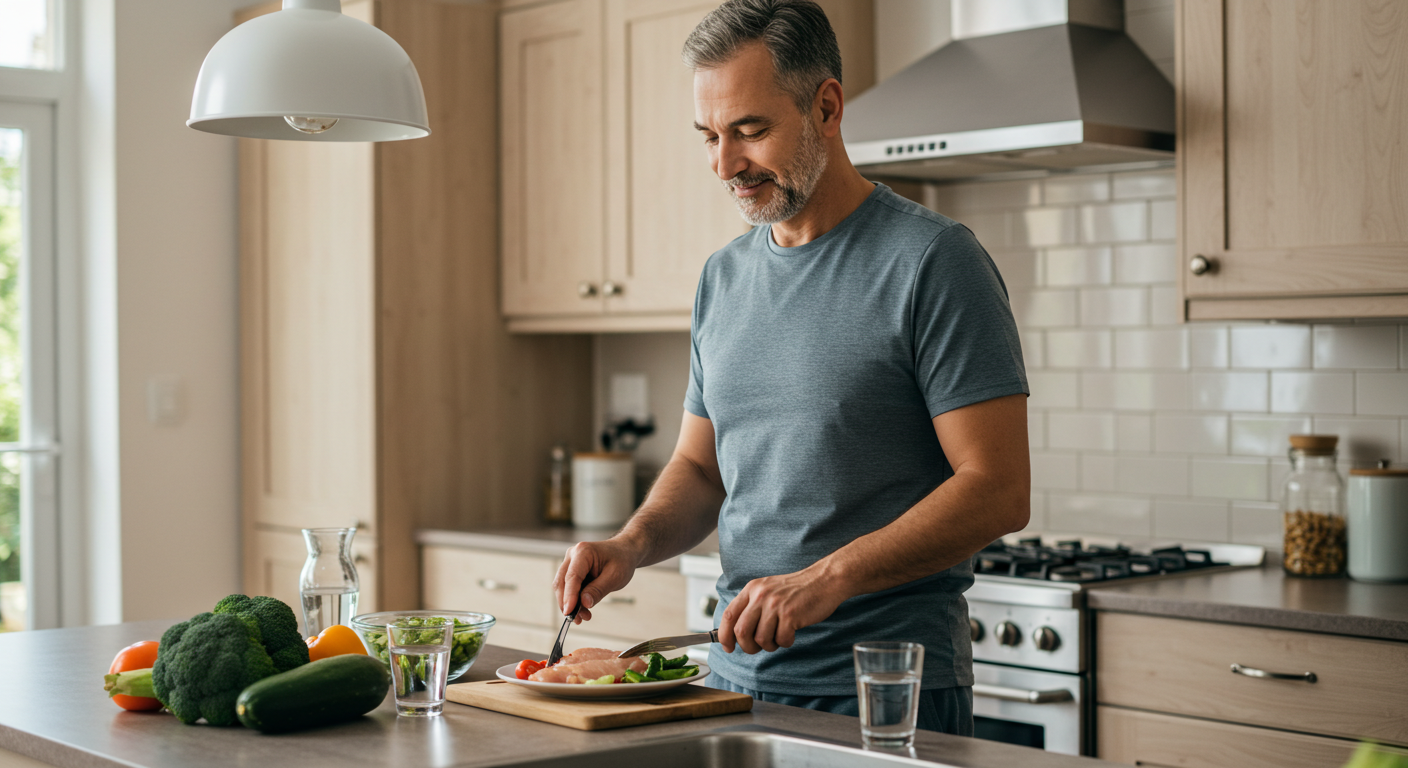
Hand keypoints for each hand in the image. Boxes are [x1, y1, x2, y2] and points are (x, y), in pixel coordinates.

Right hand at [552, 539, 642, 621]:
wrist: (624, 552)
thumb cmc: (621, 560)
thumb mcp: (615, 577)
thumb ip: (598, 590)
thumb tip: (584, 603)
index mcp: (583, 552)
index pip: (572, 576)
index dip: (569, 596)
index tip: (569, 612)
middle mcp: (573, 555)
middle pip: (562, 582)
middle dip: (568, 603)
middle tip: (577, 619)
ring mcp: (570, 562)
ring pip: (562, 587)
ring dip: (570, 604)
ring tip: (584, 616)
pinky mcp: (572, 570)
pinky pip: (568, 587)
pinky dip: (574, 600)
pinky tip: (583, 610)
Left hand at [717, 565, 849, 653]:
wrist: (823, 581)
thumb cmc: (796, 590)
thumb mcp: (768, 590)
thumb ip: (752, 606)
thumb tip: (736, 633)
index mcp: (752, 589)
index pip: (729, 615)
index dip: (724, 635)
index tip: (728, 647)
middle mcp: (760, 595)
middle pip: (741, 631)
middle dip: (747, 646)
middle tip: (757, 647)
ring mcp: (775, 604)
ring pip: (760, 639)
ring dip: (769, 646)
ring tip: (778, 637)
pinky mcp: (790, 614)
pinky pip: (781, 640)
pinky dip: (786, 642)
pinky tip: (791, 633)